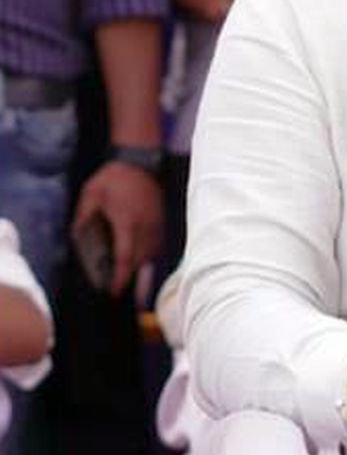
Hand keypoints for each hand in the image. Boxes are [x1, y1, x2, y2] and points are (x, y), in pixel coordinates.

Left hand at [71, 161, 162, 295]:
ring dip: (139, 269)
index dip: (121, 278)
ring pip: (150, 256)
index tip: (114, 292)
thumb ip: (83, 219)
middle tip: (117, 292)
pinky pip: (155, 246)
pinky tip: (137, 260)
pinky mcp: (160, 222)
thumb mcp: (90, 196)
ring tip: (128, 281)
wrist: (139, 162)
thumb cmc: (113, 178)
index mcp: (126, 222)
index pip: (126, 256)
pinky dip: (146, 257)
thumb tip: (77, 241)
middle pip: (140, 261)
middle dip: (130, 279)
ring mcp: (155, 225)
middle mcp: (145, 227)